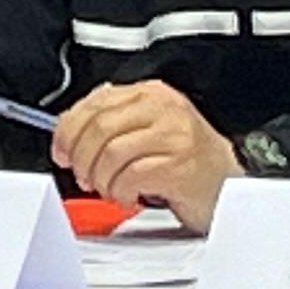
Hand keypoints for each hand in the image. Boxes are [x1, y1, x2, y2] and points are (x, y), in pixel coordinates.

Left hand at [52, 79, 239, 234]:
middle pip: (98, 127)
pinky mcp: (179, 165)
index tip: (61, 151)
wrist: (228, 184)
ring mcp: (174, 135)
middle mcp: (164, 109)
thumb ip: (114, 122)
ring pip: (110, 153)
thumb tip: (69, 131)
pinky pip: (130, 176)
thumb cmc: (187, 161)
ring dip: (101, 179)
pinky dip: (120, 191)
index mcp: (152, 93)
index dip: (68, 130)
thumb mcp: (150, 129)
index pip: (95, 102)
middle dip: (81, 158)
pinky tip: (128, 195)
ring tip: (110, 188)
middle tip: (84, 177)